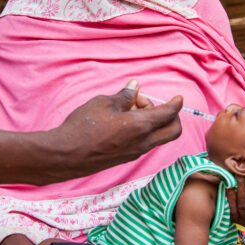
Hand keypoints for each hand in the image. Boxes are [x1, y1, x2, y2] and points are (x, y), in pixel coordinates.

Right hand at [52, 80, 181, 177]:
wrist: (67, 155)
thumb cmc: (83, 126)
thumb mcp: (104, 103)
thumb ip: (124, 96)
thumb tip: (135, 87)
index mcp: (141, 125)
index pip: (169, 114)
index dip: (176, 103)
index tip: (178, 97)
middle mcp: (143, 142)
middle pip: (173, 131)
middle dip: (170, 116)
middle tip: (148, 104)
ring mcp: (136, 152)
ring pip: (159, 137)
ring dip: (153, 122)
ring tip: (128, 109)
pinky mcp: (127, 157)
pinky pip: (146, 143)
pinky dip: (144, 131)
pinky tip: (123, 122)